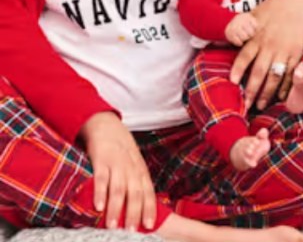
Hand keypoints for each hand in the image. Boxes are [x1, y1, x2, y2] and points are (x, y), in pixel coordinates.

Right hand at [80, 111, 156, 231]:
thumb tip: (138, 210)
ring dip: (116, 208)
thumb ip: (135, 184)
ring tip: (112, 226)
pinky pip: (101, 178)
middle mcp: (131, 168)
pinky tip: (98, 206)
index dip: (149, 208)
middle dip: (134, 213)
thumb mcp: (132, 165)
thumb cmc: (120, 151)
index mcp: (140, 170)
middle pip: (136, 192)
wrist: (106, 125)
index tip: (150, 225)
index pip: (148, 192)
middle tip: (131, 231)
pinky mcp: (101, 159)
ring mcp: (117, 163)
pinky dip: (100, 192)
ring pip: (119, 188)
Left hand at [229, 0, 302, 109]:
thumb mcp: (255, 13)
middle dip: (251, 90)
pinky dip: (286, 86)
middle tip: (245, 104)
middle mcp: (270, 44)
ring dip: (267, 93)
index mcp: (257, 35)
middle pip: (259, 71)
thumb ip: (242, 27)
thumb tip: (225, 37)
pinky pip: (290, 73)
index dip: (238, 70)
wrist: (301, 2)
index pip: (244, 56)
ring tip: (260, 105)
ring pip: (275, 75)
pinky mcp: (297, 52)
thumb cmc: (275, 7)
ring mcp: (285, 50)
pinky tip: (280, 96)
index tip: (231, 83)